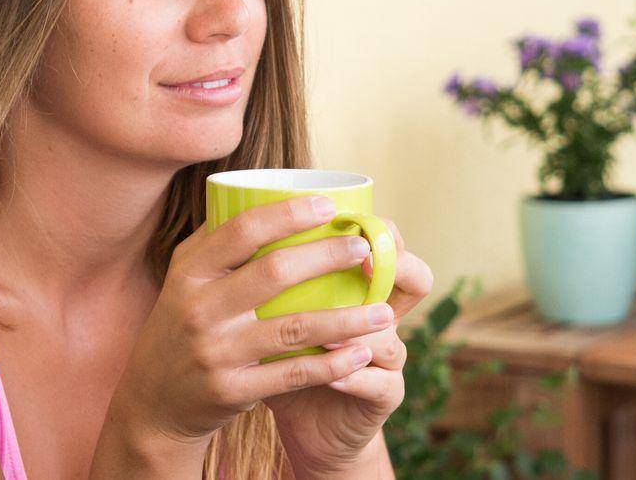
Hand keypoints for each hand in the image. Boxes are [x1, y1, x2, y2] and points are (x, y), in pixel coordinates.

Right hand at [102, 196, 390, 456]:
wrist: (153, 403)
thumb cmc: (180, 328)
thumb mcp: (182, 280)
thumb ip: (214, 242)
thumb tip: (257, 192)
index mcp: (190, 273)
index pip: (242, 231)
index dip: (288, 214)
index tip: (330, 206)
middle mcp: (199, 309)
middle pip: (274, 273)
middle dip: (327, 257)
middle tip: (365, 250)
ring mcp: (215, 352)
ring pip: (293, 328)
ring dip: (346, 319)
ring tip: (385, 311)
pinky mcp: (231, 390)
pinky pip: (292, 374)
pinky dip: (332, 364)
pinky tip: (362, 353)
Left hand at [267, 218, 434, 478]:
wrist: (307, 424)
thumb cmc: (283, 357)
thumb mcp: (276, 313)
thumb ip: (266, 274)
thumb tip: (225, 217)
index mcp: (363, 287)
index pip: (390, 245)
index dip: (379, 228)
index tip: (343, 212)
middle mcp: (384, 315)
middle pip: (411, 277)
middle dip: (385, 264)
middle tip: (357, 253)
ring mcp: (389, 357)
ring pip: (389, 332)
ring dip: (356, 326)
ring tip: (330, 327)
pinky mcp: (386, 395)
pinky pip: (378, 382)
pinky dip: (352, 375)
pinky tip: (331, 373)